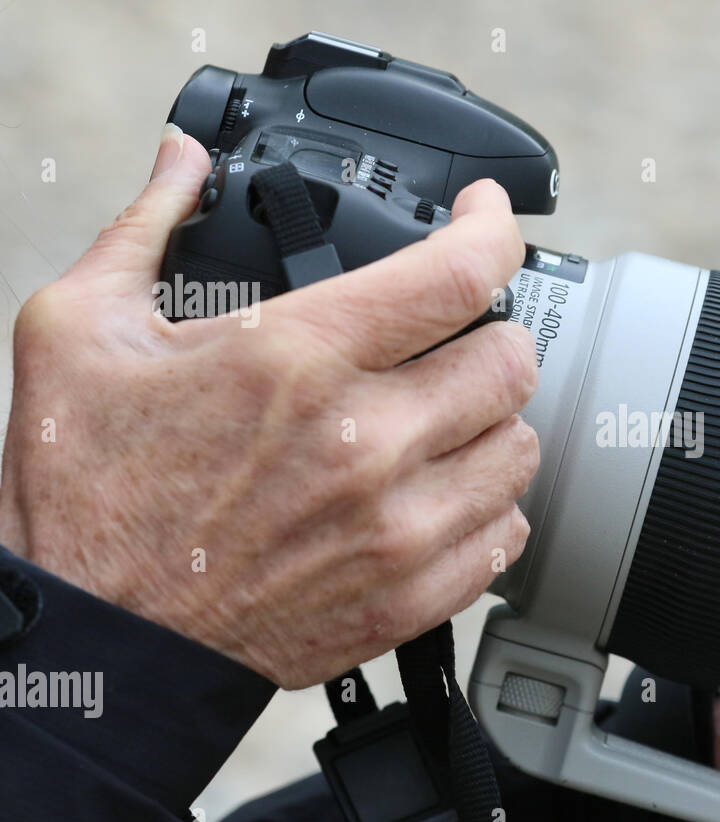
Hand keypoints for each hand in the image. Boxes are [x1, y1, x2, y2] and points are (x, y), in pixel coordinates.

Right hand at [0, 124, 538, 687]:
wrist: (100, 642)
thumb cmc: (85, 498)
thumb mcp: (79, 334)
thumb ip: (144, 230)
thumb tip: (180, 163)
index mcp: (298, 359)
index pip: (459, 273)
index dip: (492, 228)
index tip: (485, 220)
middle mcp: (365, 442)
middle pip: (512, 360)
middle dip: (489, 332)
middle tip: (455, 336)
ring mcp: (396, 528)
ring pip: (522, 448)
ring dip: (494, 423)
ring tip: (448, 418)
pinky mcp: (407, 597)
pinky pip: (506, 537)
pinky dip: (490, 508)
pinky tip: (444, 495)